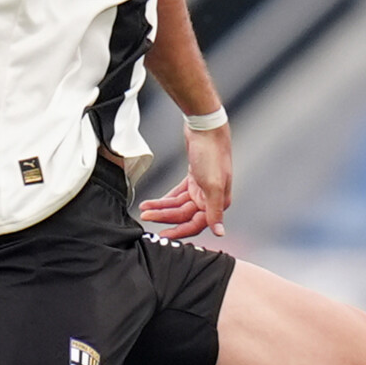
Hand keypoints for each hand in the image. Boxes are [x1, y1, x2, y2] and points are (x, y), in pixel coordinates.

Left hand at [136, 122, 232, 239]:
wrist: (206, 128)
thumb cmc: (212, 153)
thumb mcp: (214, 185)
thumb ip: (215, 211)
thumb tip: (220, 232)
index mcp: (218, 201)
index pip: (196, 224)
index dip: (179, 231)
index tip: (163, 236)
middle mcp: (211, 197)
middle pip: (184, 214)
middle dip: (164, 216)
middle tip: (147, 216)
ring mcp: (202, 188)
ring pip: (179, 204)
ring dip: (162, 206)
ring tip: (145, 207)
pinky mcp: (194, 178)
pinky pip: (178, 194)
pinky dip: (166, 198)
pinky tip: (155, 202)